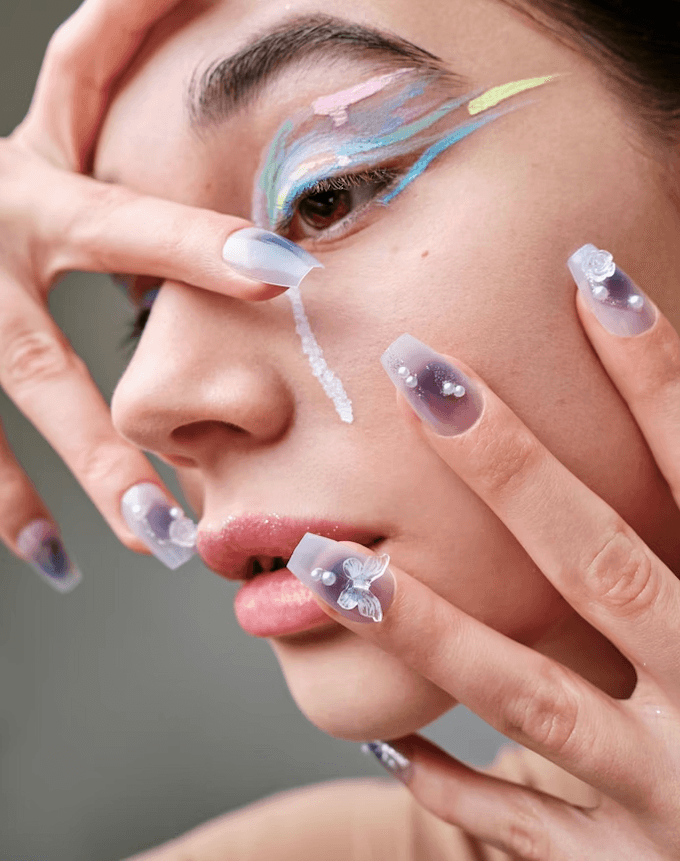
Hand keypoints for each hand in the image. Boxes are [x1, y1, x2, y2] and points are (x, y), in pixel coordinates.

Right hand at [1, 0, 309, 585]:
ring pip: (31, 374)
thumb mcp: (32, 150)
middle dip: (184, 249)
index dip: (143, 42)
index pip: (84, 68)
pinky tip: (56, 558)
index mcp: (29, 160)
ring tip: (163, 534)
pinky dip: (6, 504)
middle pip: (96, 227)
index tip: (254, 134)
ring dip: (97, 453)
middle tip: (276, 274)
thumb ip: (95, 78)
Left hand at [287, 247, 679, 858]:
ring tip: (324, 563)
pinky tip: (385, 741)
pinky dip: (455, 784)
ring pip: (525, 694)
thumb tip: (675, 430)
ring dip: (421, 625)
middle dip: (510, 465)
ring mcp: (668, 793)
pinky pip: (524, 824)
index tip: (591, 279)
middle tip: (421, 371)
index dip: (656, 376)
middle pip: (599, 564)